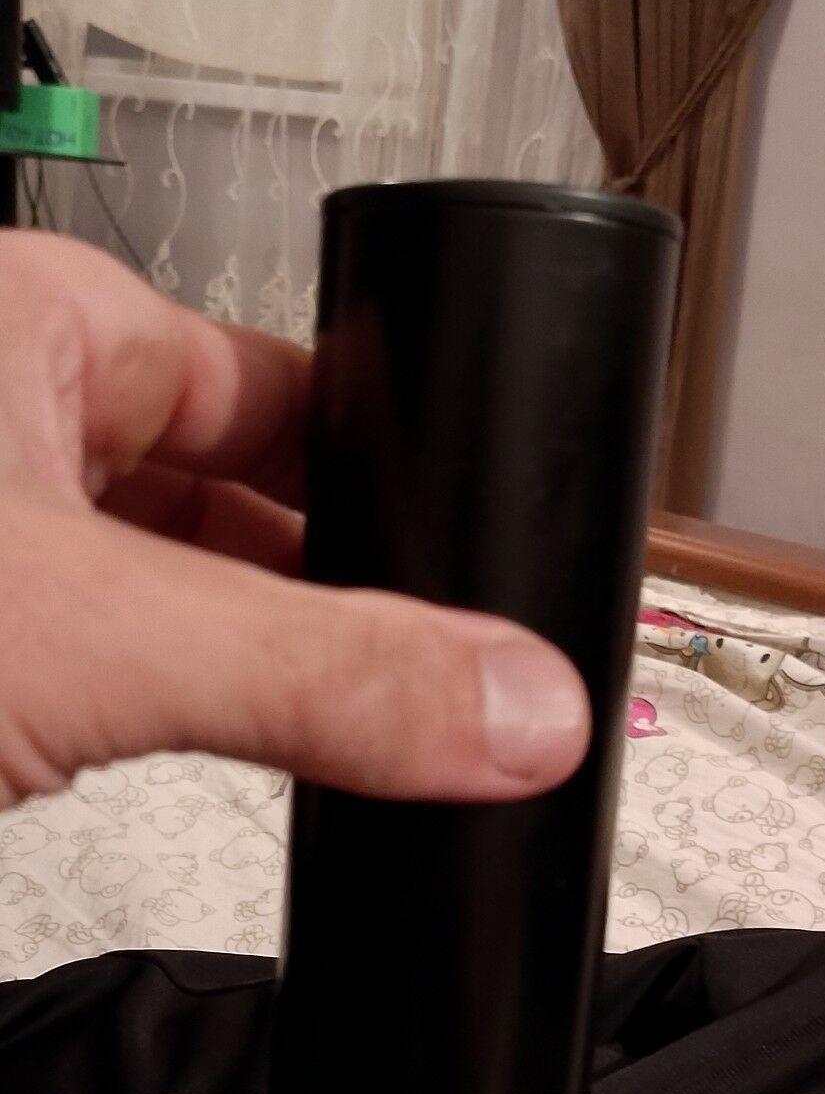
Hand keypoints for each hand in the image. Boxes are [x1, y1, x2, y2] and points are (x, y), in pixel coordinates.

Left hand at [0, 232, 589, 810]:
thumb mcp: (93, 632)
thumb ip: (311, 673)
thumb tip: (507, 703)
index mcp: (36, 332)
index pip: (272, 381)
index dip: (386, 468)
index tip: (472, 548)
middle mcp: (10, 428)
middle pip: (235, 494)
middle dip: (328, 586)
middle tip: (423, 667)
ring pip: (172, 593)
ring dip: (249, 666)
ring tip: (344, 729)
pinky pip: (110, 669)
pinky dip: (174, 717)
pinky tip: (228, 761)